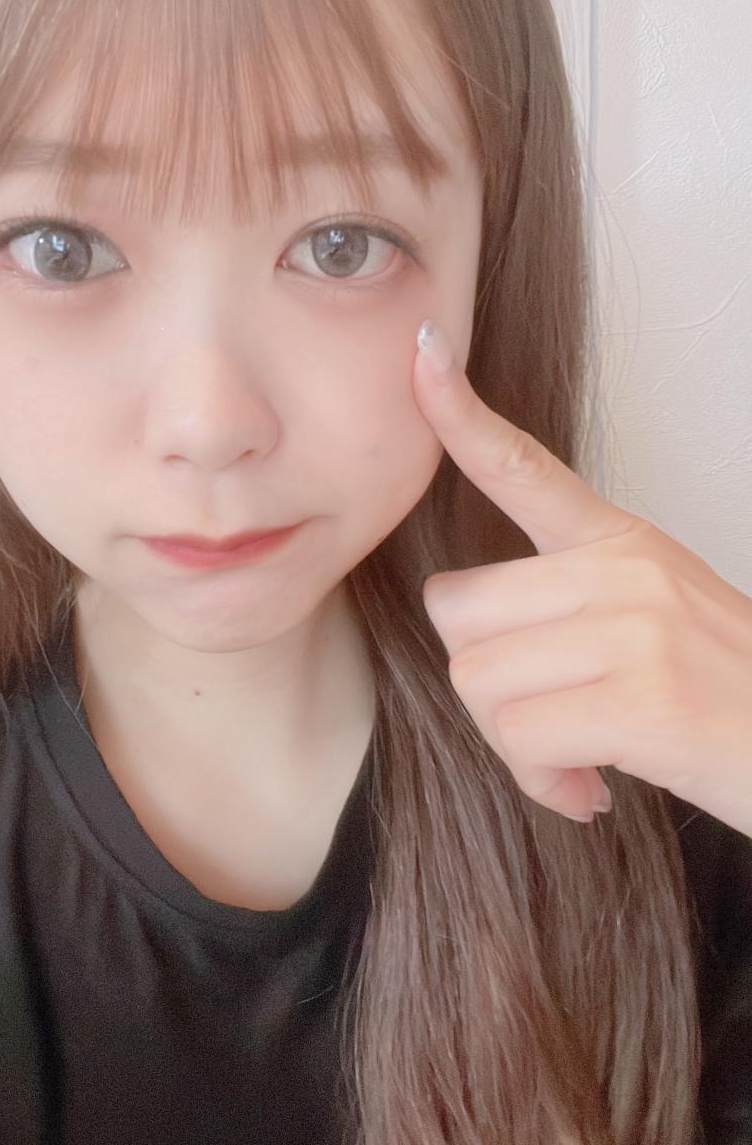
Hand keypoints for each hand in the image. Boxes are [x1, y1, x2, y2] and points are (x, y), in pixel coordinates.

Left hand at [413, 320, 751, 833]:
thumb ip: (571, 607)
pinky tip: (590, 788)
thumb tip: (475, 650)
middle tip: (544, 721)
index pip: (524, 467)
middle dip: (484, 683)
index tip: (423, 356)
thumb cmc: (731, 697)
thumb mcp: (660, 618)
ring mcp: (636, 630)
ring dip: (514, 744)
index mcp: (622, 543)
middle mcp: (624, 571)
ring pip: (479, 682)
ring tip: (578, 759)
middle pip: (459, 612)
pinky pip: (522, 741)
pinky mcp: (642, 701)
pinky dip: (543, 781)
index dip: (462, 416)